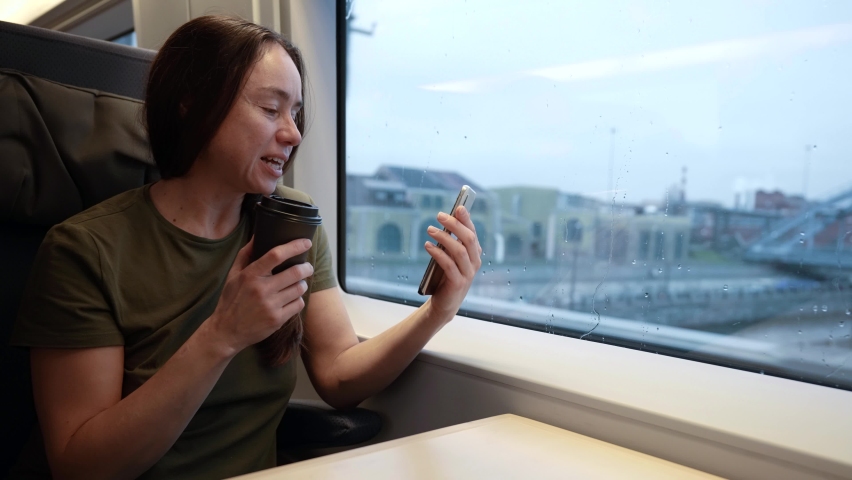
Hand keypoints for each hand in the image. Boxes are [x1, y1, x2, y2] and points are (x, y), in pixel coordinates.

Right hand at [205, 237, 313, 354]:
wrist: (226, 331)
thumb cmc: (231, 300)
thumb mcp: (233, 275)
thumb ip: (245, 255)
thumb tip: (258, 236)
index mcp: (250, 275)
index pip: (276, 255)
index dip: (294, 246)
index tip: (306, 242)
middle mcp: (261, 289)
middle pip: (295, 272)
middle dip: (306, 267)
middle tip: (307, 267)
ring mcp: (270, 306)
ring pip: (299, 288)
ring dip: (302, 284)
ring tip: (298, 283)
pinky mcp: (277, 320)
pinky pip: (298, 304)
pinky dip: (298, 300)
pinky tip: (292, 299)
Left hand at [424, 206, 481, 320]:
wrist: (445, 304)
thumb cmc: (447, 277)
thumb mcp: (451, 257)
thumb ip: (452, 242)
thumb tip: (446, 221)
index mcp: (475, 254)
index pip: (473, 233)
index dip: (467, 220)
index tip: (458, 207)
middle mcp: (475, 263)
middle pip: (469, 239)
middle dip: (455, 225)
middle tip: (440, 216)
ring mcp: (468, 274)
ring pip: (460, 251)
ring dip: (444, 237)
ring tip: (430, 229)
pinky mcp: (458, 283)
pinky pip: (449, 264)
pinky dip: (438, 253)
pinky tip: (428, 246)